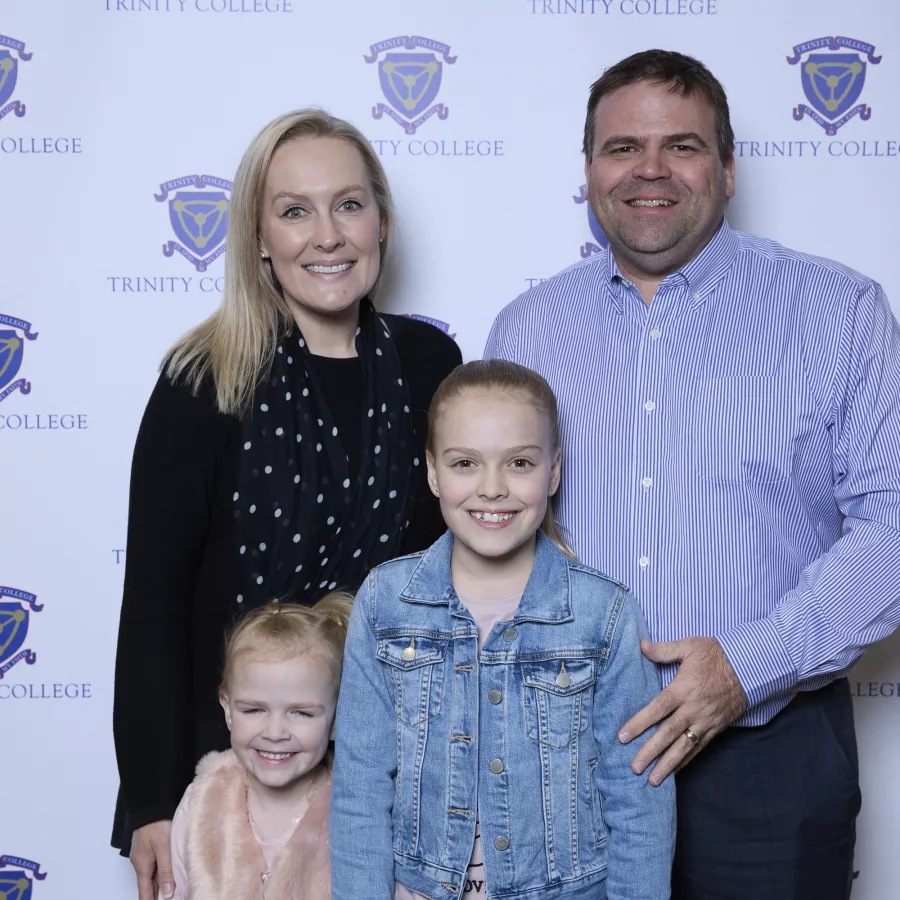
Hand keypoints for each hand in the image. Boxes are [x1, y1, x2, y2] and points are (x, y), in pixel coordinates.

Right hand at [130, 820, 174, 899]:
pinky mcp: (149, 845)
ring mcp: (144, 853)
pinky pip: (154, 864)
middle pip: (148, 884)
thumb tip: (167, 893)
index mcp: (142, 865)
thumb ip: (166, 870)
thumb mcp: (163, 847)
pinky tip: (168, 873)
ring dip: (159, 884)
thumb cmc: (157, 823)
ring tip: (170, 892)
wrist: (151, 803)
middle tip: (170, 898)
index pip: (144, 892)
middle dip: (157, 895)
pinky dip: (161, 872)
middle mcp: (141, 861)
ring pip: (152, 874)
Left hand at [618, 637, 747, 785]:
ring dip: (668, 765)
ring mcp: (706, 721)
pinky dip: (686, 761)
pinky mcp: (716, 728)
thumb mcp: (689, 646)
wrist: (750, 667)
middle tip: (634, 767)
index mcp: (683, 689)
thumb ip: (664, 649)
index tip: (623, 737)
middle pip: (668, 734)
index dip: (639, 723)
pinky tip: (675, 771)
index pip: (657, 710)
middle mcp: (693, 709)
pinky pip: (699, 748)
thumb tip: (641, 646)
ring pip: (684, 747)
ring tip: (653, 780)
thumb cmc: (716, 655)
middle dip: (650, 752)